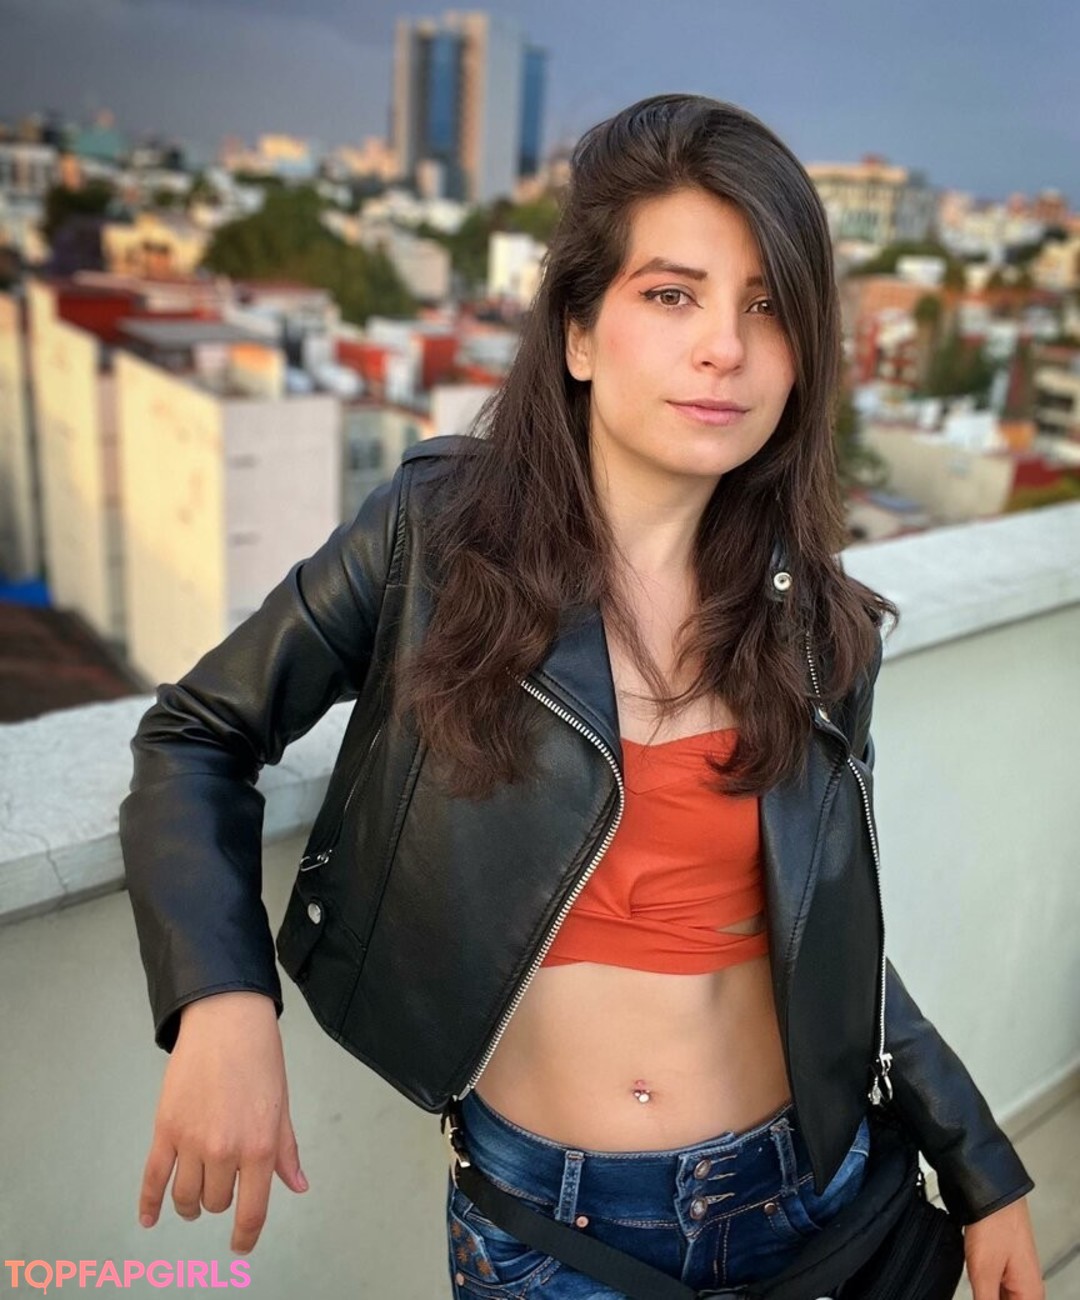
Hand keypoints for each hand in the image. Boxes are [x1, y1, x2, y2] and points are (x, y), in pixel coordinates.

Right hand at [138, 991, 307, 1253]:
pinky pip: (153, 1178)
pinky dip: (149, 1203)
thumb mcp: (281, 1105)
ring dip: (190, 1204)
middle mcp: (225, 1150)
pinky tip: (149, 1218)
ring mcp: (191, 1141)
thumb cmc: (261, 1058)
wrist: (227, 1020)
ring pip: (186, 1196)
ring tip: (193, 1200)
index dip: (246, 1236)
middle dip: (220, 1201)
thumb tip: (297, 1186)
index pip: (252, 1210)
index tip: (241, 1246)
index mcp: (260, 1146)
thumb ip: (286, 1151)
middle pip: (216, 1202)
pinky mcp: (165, 1129)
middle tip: (224, 1186)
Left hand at [964, 1195, 1042, 1299]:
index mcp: (1030, 1295)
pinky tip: (972, 1285)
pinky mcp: (1001, 1262)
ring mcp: (1013, 1273)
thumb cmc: (993, 1224)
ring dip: (986, 1296)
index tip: (981, 1296)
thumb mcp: (984, 1273)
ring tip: (975, 1284)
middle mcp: (1026, 1287)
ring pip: (1000, 1298)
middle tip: (977, 1289)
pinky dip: (983, 1290)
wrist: (989, 1189)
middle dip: (989, 1299)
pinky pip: (993, 1287)